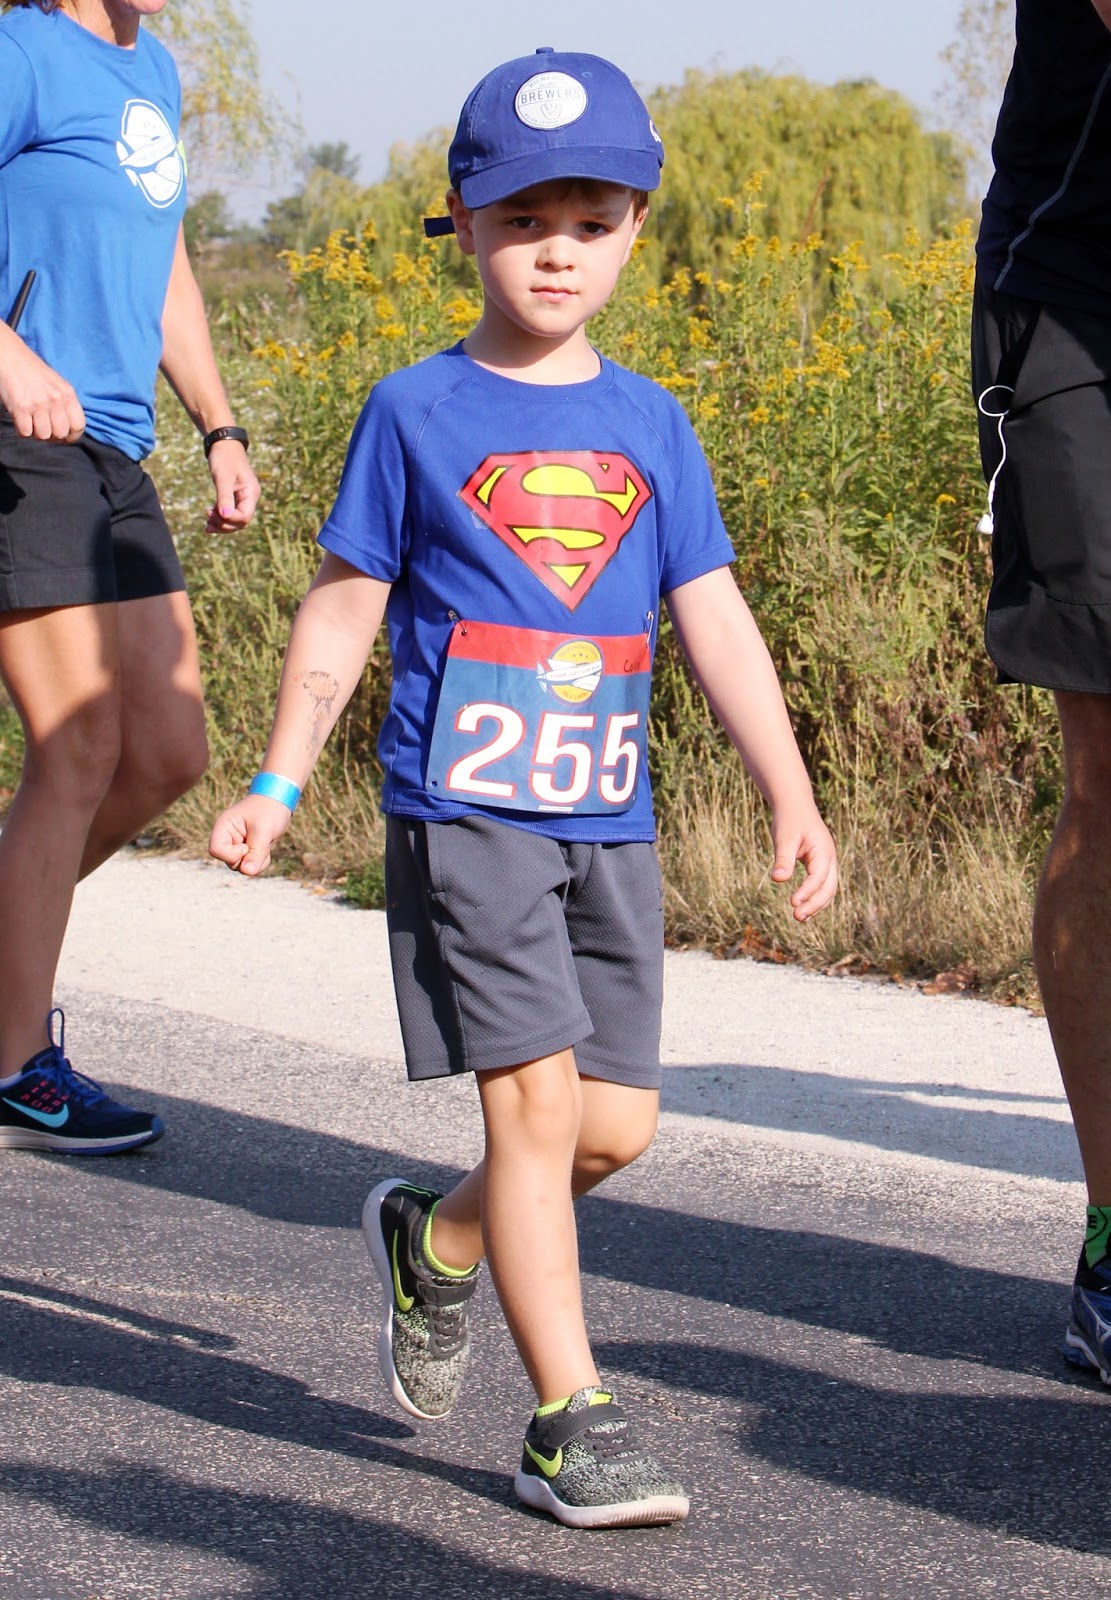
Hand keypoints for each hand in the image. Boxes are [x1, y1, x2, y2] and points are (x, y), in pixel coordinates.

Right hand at [0, 334, 84, 441]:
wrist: (10, 356)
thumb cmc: (33, 372)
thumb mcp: (58, 385)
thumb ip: (65, 404)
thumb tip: (68, 430)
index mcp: (68, 394)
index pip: (78, 426)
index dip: (72, 436)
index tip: (64, 437)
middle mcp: (55, 399)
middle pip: (60, 434)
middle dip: (52, 436)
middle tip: (43, 428)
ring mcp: (38, 404)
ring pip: (43, 436)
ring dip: (36, 433)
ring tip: (31, 421)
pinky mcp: (21, 408)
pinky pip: (26, 433)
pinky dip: (22, 430)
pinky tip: (21, 419)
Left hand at [205, 438, 259, 531]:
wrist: (223, 444)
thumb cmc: (224, 458)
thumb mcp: (223, 477)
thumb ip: (224, 498)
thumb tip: (225, 517)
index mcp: (251, 493)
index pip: (244, 517)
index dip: (229, 520)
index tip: (212, 512)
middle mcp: (249, 498)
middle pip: (240, 522)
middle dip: (224, 524)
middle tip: (207, 518)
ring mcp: (243, 499)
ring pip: (234, 520)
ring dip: (221, 524)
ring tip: (206, 521)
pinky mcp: (235, 497)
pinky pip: (229, 513)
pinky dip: (219, 518)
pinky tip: (208, 519)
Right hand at [209, 793, 290, 875]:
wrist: (280, 800)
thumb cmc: (269, 809)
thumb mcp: (263, 830)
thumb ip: (256, 852)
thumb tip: (248, 871)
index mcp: (224, 827)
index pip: (216, 850)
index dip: (231, 854)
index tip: (246, 846)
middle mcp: (228, 837)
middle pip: (229, 861)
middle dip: (247, 859)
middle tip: (262, 845)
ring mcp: (237, 844)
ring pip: (241, 866)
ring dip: (256, 861)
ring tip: (266, 844)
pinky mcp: (248, 850)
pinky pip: (251, 865)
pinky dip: (261, 862)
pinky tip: (267, 849)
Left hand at [770, 804, 838, 921]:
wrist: (794, 805)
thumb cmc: (789, 819)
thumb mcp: (784, 837)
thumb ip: (783, 858)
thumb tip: (778, 880)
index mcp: (823, 850)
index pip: (819, 876)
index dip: (807, 891)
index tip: (793, 903)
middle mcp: (829, 858)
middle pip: (829, 887)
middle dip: (815, 904)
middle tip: (797, 916)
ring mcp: (826, 862)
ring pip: (827, 889)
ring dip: (815, 905)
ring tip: (799, 917)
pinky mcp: (818, 865)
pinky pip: (820, 885)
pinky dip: (813, 898)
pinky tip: (800, 908)